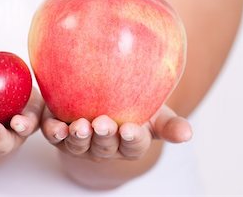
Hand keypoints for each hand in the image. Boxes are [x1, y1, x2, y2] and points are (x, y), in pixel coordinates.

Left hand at [41, 104, 191, 161]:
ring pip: (78, 144)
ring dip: (78, 137)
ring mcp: (81, 142)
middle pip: (104, 146)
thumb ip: (169, 123)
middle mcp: (104, 147)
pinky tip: (54, 126)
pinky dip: (54, 132)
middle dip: (104, 137)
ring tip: (79, 126)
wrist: (104, 95)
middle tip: (103, 124)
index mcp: (129, 143)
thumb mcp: (155, 113)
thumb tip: (188, 134)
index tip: (132, 129)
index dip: (132, 139)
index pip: (133, 145)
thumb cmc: (134, 105)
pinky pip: (55, 135)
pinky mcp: (60, 131)